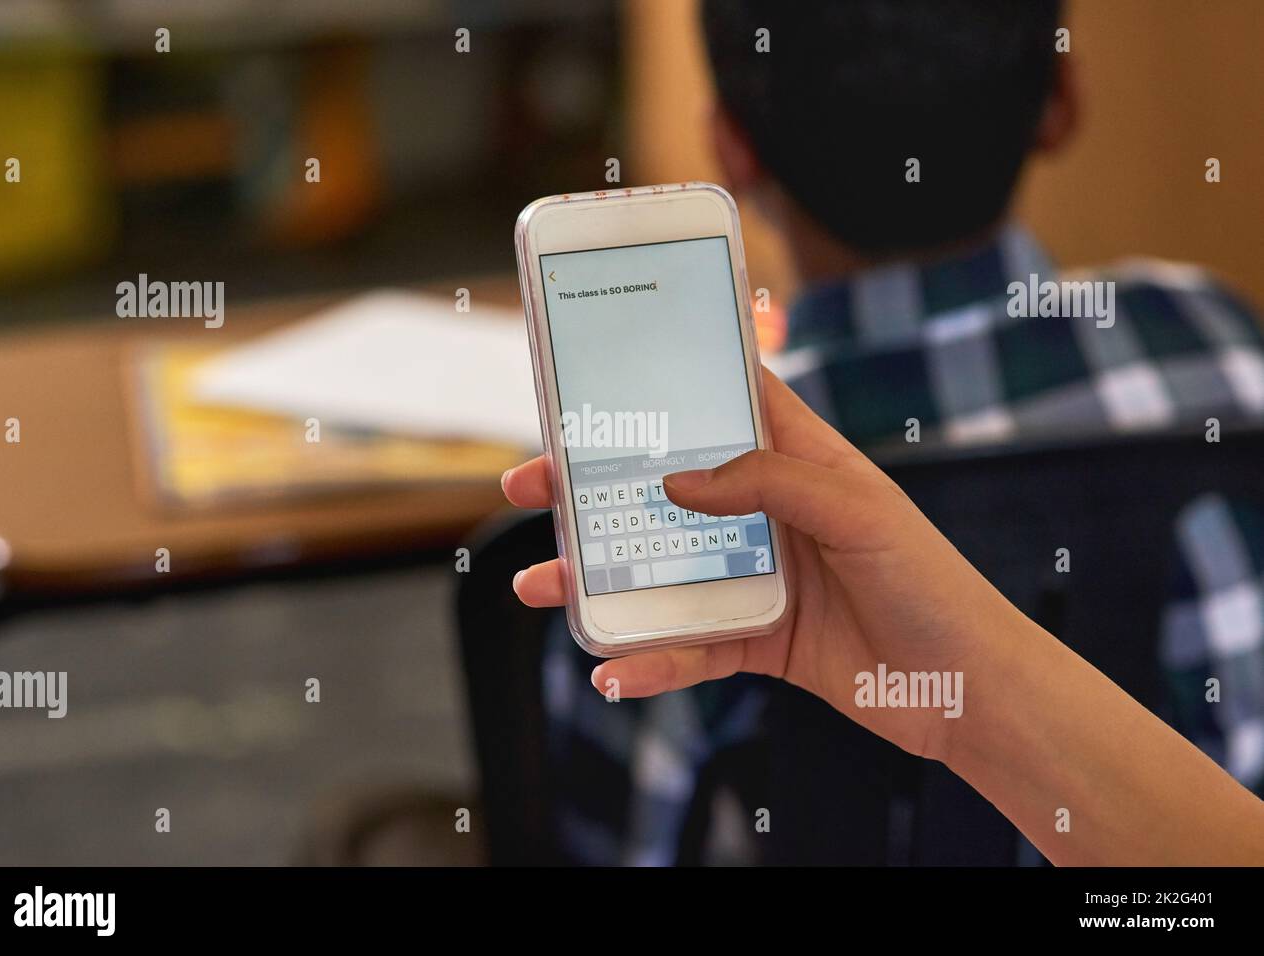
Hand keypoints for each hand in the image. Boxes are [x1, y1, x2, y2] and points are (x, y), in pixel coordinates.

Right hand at [501, 367, 1028, 763]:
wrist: (968, 688)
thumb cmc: (930, 582)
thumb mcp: (857, 511)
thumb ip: (769, 482)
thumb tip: (677, 480)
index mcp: (796, 461)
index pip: (721, 402)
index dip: (662, 383)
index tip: (593, 374)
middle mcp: (766, 513)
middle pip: (664, 488)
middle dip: (593, 488)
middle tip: (529, 486)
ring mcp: (757, 577)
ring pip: (659, 570)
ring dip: (598, 579)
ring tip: (541, 586)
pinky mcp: (757, 640)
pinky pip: (688, 648)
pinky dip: (649, 660)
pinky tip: (613, 672)